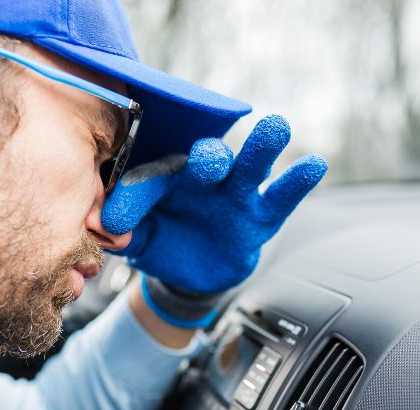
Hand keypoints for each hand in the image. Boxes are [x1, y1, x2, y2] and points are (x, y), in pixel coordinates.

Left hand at [102, 114, 327, 292]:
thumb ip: (124, 229)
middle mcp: (204, 180)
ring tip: (277, 128)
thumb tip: (105, 227)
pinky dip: (296, 183)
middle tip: (210, 159)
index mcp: (167, 179)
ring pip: (250, 168)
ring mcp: (235, 195)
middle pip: (209, 158)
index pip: (151, 179)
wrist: (189, 271)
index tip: (117, 222)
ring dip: (261, 150)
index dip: (135, 198)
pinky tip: (315, 164)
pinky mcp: (260, 217)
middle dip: (210, 157)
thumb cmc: (162, 242)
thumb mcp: (138, 238)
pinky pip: (280, 199)